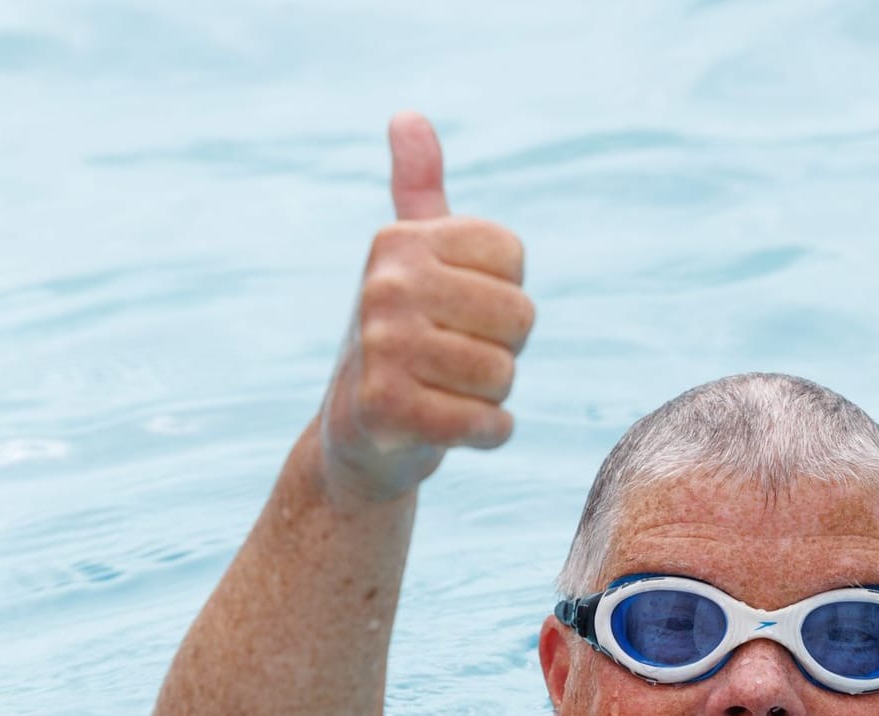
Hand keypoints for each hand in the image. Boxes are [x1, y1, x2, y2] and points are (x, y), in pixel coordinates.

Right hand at [318, 112, 534, 499]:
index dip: (504, 298)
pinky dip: (487, 434)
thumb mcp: (410, 262)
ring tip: (446, 392)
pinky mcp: (388, 410)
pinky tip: (450, 427)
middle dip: (503, 351)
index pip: (514, 261)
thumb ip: (419, 192)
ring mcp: (381, 347)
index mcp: (400, 241)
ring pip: (504, 374)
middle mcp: (385, 285)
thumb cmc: (402, 341)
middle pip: (519, 317)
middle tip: (454, 361)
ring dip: (490, 396)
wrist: (358, 437)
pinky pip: (489, 423)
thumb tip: (408, 116)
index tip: (459, 313)